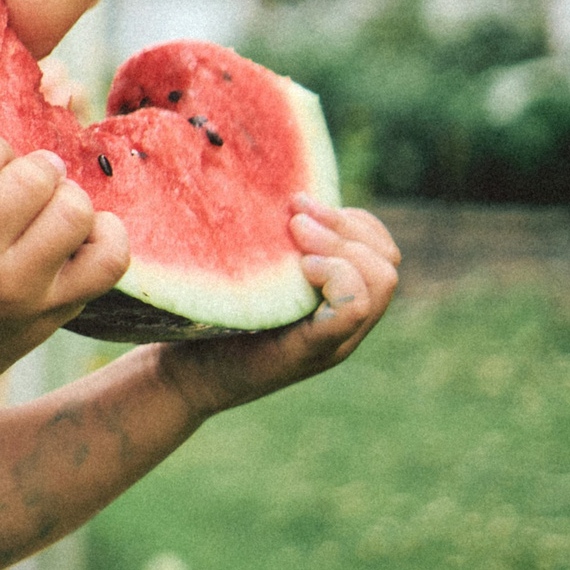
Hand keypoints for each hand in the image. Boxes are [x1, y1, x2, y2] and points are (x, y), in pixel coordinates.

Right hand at [0, 133, 128, 387]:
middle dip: (33, 166)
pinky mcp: (57, 308)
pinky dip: (107, 235)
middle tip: (25, 178)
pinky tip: (83, 232)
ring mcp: (18, 288)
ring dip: (67, 197)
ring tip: (49, 206)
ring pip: (74, 211)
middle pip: (31, 179)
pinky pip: (109, 259)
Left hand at [155, 198, 400, 417]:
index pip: (380, 250)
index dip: (352, 219)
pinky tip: (303, 267)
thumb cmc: (206, 320)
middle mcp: (346, 324)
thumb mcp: (249, 274)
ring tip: (297, 233)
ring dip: (341, 245)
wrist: (183, 375)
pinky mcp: (310, 351)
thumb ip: (273, 246)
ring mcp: (334, 341)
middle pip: (386, 263)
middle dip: (346, 226)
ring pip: (381, 282)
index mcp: (336, 302)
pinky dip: (337, 278)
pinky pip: (354, 310)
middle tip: (297, 214)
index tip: (302, 202)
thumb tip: (282, 194)